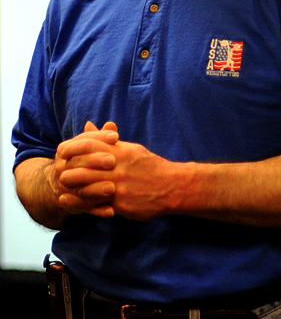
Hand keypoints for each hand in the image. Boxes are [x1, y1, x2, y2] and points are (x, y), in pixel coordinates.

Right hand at [55, 122, 119, 217]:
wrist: (63, 185)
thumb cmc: (84, 160)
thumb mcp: (91, 147)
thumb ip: (101, 137)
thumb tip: (111, 124)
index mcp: (65, 150)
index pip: (81, 140)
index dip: (99, 137)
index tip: (116, 136)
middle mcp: (61, 168)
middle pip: (78, 162)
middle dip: (95, 161)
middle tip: (113, 160)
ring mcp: (64, 187)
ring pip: (79, 187)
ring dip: (96, 189)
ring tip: (113, 188)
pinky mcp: (71, 204)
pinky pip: (83, 208)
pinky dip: (97, 210)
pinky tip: (111, 211)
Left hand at [59, 134, 183, 220]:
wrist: (172, 186)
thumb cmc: (149, 165)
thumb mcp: (130, 148)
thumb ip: (107, 139)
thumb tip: (89, 125)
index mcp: (119, 151)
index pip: (87, 146)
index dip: (71, 149)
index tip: (62, 154)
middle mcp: (117, 167)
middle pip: (82, 168)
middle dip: (67, 171)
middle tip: (58, 174)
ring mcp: (118, 186)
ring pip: (86, 188)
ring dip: (72, 189)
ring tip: (63, 188)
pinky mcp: (121, 204)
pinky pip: (96, 205)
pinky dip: (81, 205)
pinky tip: (73, 203)